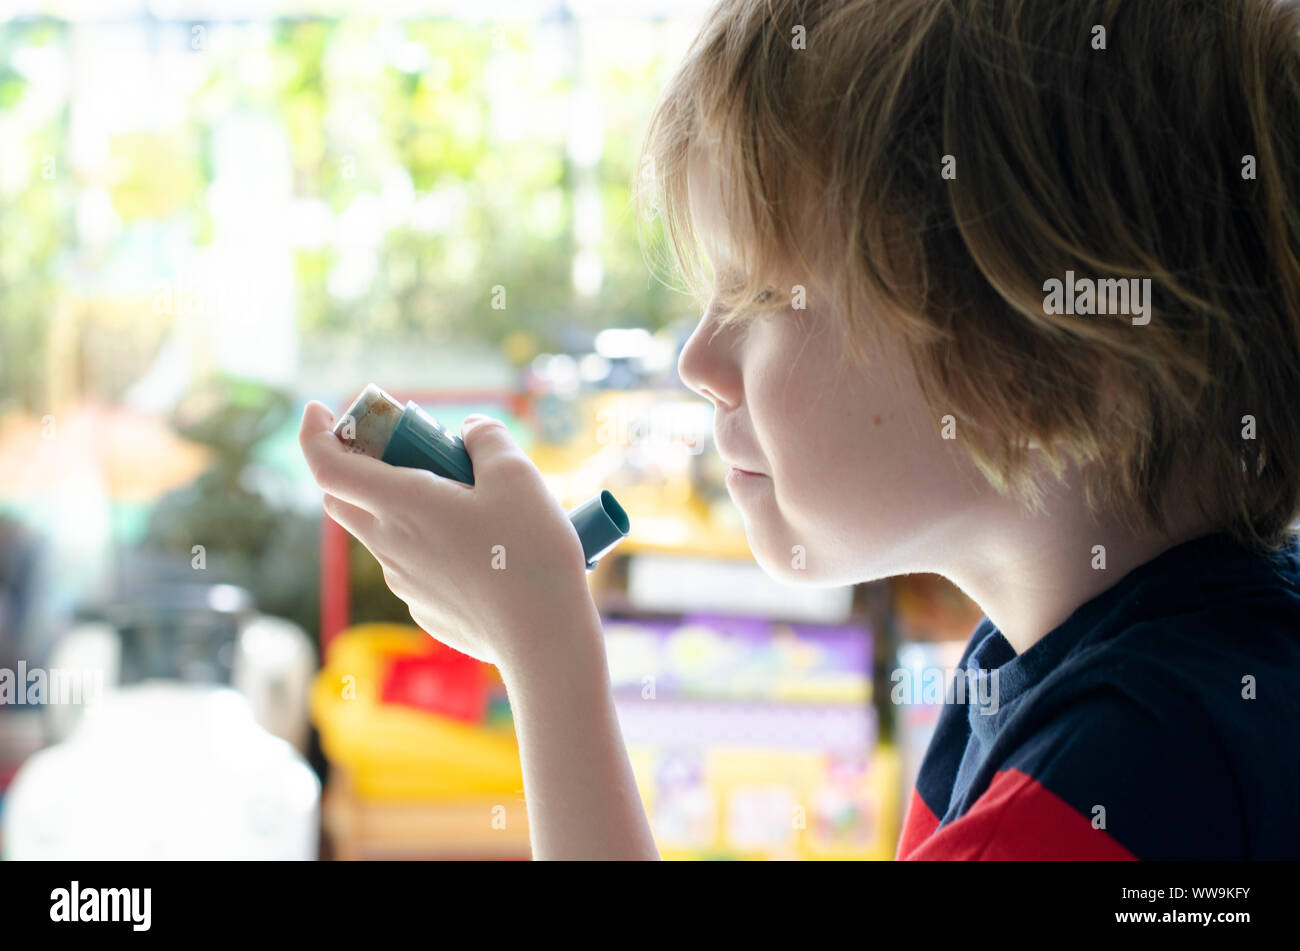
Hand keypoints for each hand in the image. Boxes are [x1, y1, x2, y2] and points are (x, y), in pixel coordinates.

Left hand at [298, 401, 597, 671]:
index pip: (328, 466)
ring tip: (464, 502)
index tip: (319, 410)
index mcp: (402, 504)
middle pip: (342, 499)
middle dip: (353, 466)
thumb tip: (472, 431)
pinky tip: (480, 550)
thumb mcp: (517, 475)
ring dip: (402, 507)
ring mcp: (403, 582)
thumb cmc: (529, 552)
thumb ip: (488, 439)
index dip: (315, 433)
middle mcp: (389, 544)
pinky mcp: (424, 608)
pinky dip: (429, 544)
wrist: (543, 636)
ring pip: (383, 532)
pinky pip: (413, 565)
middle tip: (397, 449)